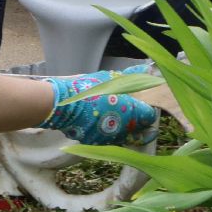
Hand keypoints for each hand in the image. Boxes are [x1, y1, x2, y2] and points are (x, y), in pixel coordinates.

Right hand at [38, 66, 160, 145]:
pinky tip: (104, 124)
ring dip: (128, 132)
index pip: (149, 116)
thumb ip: (131, 76)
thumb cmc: (89, 88)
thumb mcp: (110, 78)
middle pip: (142, 132)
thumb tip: (147, 68)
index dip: (149, 110)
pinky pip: (109, 139)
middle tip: (140, 118)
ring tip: (121, 121)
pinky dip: (110, 133)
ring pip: (126, 139)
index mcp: (132, 112)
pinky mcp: (97, 143)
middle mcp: (125, 129)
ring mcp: (111, 138)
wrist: (62, 104)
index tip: (146, 105)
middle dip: (143, 125)